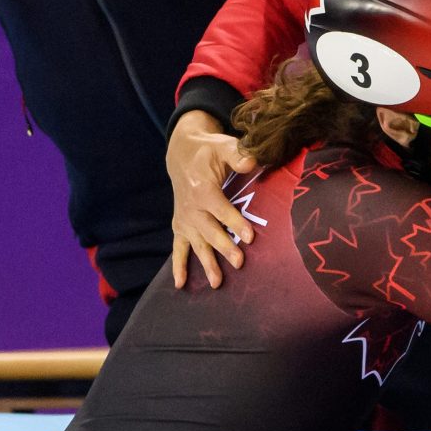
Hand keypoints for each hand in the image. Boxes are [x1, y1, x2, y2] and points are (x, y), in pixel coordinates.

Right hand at [166, 110, 258, 288]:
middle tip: (239, 262)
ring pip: (197, 244)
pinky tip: (180, 285)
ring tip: (217, 283)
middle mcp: (191, 207)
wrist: (182, 154)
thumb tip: (252, 162)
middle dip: (224, 247)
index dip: (235, 223)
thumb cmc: (208, 152)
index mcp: (202, 189)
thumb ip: (237, 154)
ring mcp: (185, 219)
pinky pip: (178, 248)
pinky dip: (178, 266)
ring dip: (206, 263)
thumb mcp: (222, 145)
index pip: (221, 209)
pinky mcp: (180, 226)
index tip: (250, 237)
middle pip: (210, 230)